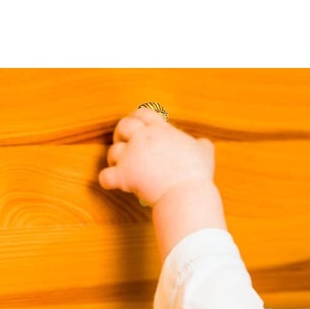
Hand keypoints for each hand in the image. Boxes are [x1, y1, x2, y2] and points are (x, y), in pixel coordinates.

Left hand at [99, 106, 215, 207]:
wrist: (187, 194)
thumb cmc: (196, 175)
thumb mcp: (204, 153)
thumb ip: (201, 144)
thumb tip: (203, 143)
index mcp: (160, 130)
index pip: (143, 114)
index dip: (137, 118)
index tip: (137, 126)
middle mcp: (143, 138)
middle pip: (123, 126)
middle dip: (121, 134)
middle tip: (123, 143)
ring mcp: (131, 156)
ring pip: (113, 151)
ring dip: (114, 158)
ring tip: (119, 166)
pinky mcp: (124, 176)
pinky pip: (105, 176)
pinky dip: (106, 180)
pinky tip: (109, 183)